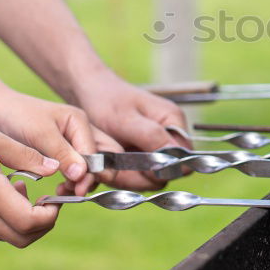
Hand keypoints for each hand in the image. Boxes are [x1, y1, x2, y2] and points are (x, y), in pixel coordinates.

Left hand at [0, 90, 96, 194]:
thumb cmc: (15, 116)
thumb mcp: (40, 134)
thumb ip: (62, 153)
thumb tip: (82, 175)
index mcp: (79, 122)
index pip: (98, 152)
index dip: (91, 173)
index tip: (77, 190)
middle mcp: (80, 132)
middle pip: (103, 158)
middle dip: (94, 177)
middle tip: (75, 192)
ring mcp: (72, 142)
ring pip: (90, 166)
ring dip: (82, 181)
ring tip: (64, 191)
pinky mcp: (60, 152)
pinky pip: (75, 169)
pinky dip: (71, 180)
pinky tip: (59, 188)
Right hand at [0, 117, 60, 247]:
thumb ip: (27, 156)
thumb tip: (55, 169)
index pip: (30, 223)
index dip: (50, 216)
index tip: (54, 200)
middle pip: (21, 238)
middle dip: (42, 224)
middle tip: (45, 201)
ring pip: (4, 236)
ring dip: (21, 221)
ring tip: (19, 187)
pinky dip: (3, 219)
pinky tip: (0, 191)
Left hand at [74, 70, 190, 190]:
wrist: (87, 92)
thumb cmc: (105, 100)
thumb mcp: (126, 118)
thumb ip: (151, 137)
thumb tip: (175, 158)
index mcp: (173, 121)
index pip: (182, 161)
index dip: (162, 170)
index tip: (135, 167)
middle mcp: (169, 135)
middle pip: (166, 173)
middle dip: (140, 176)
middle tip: (113, 167)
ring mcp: (155, 146)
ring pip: (150, 178)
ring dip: (128, 177)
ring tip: (107, 164)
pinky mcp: (141, 154)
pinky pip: (138, 174)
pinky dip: (122, 174)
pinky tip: (107, 164)